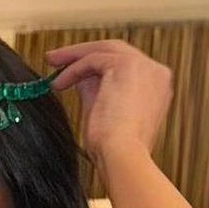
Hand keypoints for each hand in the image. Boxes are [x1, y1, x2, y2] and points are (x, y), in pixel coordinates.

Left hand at [47, 39, 171, 168]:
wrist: (122, 157)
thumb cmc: (114, 149)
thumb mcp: (104, 111)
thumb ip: (96, 89)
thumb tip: (78, 76)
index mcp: (156, 85)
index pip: (124, 64)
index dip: (97, 65)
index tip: (72, 70)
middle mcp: (156, 72)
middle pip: (115, 51)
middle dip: (83, 53)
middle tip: (56, 59)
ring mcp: (145, 66)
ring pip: (104, 50)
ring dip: (74, 56)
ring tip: (51, 63)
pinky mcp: (127, 65)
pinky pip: (93, 59)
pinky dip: (73, 69)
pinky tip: (58, 83)